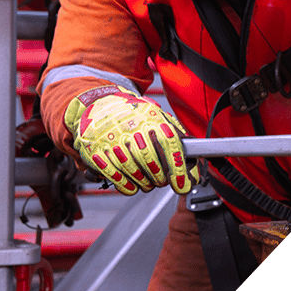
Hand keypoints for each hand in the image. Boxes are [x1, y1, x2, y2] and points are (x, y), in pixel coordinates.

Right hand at [64, 85, 190, 194]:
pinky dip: (126, 185)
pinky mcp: (97, 151)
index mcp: (150, 119)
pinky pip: (114, 175)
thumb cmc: (133, 114)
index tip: (182, 185)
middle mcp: (131, 128)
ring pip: (134, 171)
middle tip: (163, 181)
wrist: (101, 105)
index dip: (177, 168)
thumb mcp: (157, 115)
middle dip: (160, 178)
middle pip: (151, 162)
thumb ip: (174, 133)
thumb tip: (193, 154)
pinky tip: (132, 185)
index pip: (169, 145)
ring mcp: (112, 140)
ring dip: (144, 183)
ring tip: (148, 182)